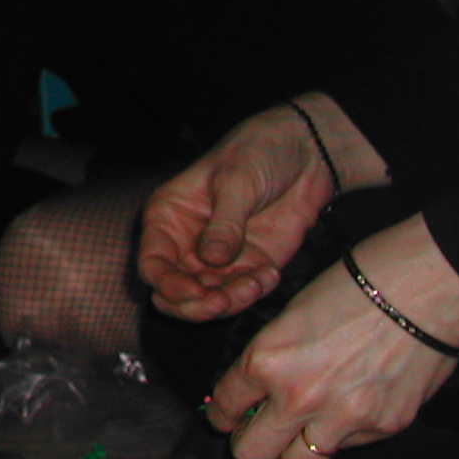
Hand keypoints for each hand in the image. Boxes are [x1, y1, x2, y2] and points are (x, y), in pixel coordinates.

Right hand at [138, 94, 384, 321]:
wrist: (306, 152)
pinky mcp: (250, 266)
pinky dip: (255, 293)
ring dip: (231, 301)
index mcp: (169, 217)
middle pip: (174, 292)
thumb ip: (225, 224)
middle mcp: (187, 243)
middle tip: (223, 301)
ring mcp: (219, 259)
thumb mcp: (237, 182)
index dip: (168, 284)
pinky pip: (243, 295)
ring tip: (257, 281)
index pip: (152, 263)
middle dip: (196, 305)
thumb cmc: (257, 152)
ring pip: (209, 301)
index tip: (197, 292)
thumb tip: (211, 261)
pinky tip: (271, 273)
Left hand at [206, 214, 458, 458]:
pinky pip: (346, 447)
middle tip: (253, 436)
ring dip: (291, 451)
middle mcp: (299, 398)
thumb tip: (252, 394)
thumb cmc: (348, 290)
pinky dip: (339, 434)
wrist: (417, 292)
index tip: (224, 418)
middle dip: (246, 446)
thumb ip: (268, 361)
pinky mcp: (382, 429)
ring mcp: (342, 420)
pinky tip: (348, 406)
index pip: (225, 407)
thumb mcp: (287, 318)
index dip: (220, 415)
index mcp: (267, 362)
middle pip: (252, 455)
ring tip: (298, 433)